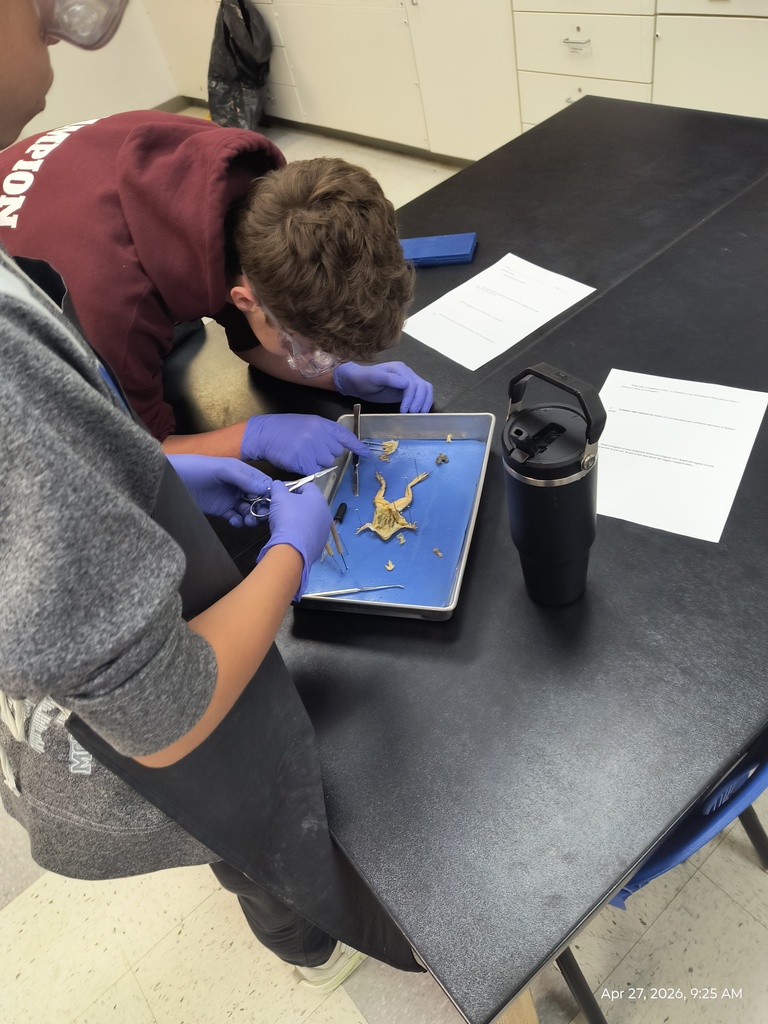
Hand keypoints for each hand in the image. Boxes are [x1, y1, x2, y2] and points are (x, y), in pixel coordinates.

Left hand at [167, 454, 270, 526]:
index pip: (261, 482)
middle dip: (261, 507)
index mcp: (240, 471)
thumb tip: (265, 487)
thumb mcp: (221, 469)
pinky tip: (235, 521)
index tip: (273, 502)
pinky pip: (234, 517)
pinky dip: (238, 521)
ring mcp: (228, 498)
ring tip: (248, 520)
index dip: (269, 492)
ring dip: (251, 515)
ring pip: (247, 509)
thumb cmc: (195, 468)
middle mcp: (237, 485)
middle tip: (261, 515)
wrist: (171, 479)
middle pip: (257, 498)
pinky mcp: (220, 509)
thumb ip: (243, 478)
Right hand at [240, 413, 369, 474]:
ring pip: (326, 464)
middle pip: (336, 453)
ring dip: (316, 462)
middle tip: (309, 448)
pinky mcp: (304, 462)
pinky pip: (314, 471)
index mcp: (322, 424)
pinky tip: (297, 460)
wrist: (264, 434)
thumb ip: (324, 433)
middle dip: (326, 454)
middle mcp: (320, 436)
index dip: (357, 446)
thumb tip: (338, 447)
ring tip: (301, 453)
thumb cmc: (285, 429)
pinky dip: (306, 469)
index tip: (366, 453)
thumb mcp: (308, 423)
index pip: (345, 436)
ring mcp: (312, 449)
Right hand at [256, 480, 331, 598]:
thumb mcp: (279, 497)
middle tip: (280, 509)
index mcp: (318, 498)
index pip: (306, 486)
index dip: (292, 487)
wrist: (292, 548)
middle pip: (308, 504)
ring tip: (283, 523)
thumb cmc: (288, 517)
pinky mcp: (319, 543)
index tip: (280, 493)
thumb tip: (278, 484)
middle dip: (294, 504)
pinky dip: (299, 532)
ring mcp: (324, 529)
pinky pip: (308, 533)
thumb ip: (278, 487)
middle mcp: (325, 512)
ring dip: (297, 519)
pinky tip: (289, 535)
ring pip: (308, 519)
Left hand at [333, 361, 432, 412]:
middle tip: (412, 414)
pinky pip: (420, 395)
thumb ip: (389, 379)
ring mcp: (408, 382)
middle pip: (423, 386)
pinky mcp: (407, 391)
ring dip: (424, 402)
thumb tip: (406, 383)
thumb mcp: (374, 377)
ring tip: (418, 414)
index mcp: (400, 369)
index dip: (410, 398)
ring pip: (425, 390)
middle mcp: (407, 374)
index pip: (413, 383)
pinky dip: (422, 403)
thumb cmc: (364, 379)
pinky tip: (418, 412)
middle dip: (419, 401)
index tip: (404, 410)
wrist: (358, 382)